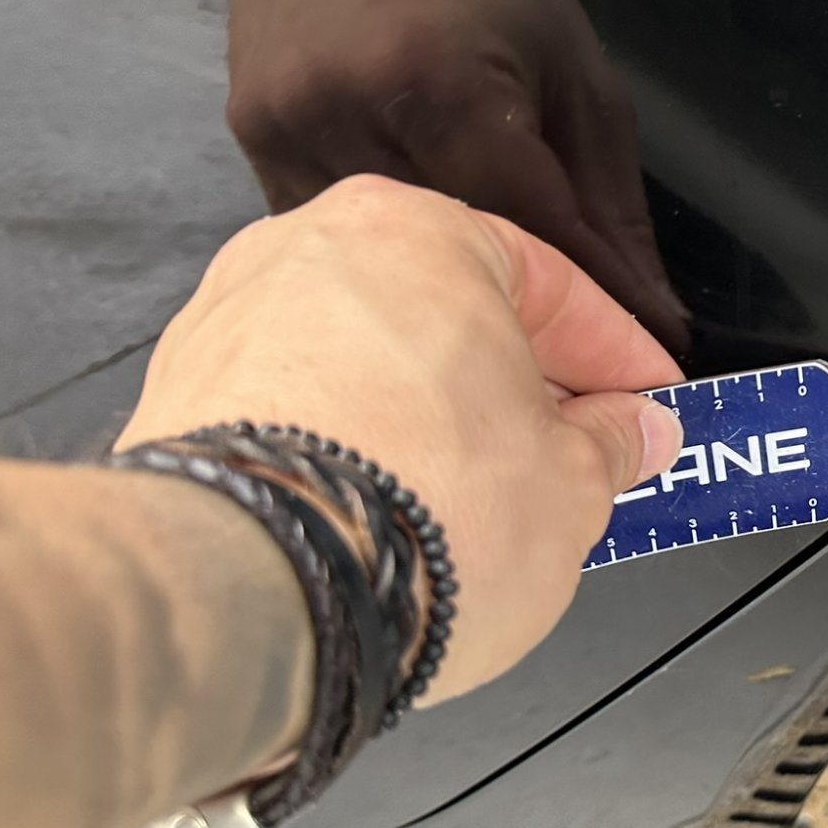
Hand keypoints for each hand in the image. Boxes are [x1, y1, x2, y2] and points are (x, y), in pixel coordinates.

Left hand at [119, 175, 684, 700]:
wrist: (263, 594)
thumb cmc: (410, 514)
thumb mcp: (572, 486)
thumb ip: (611, 446)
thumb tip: (631, 435)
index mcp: (419, 233)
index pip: (552, 286)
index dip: (617, 358)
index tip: (645, 403)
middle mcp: (311, 253)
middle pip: (451, 318)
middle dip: (520, 390)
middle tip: (579, 456)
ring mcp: (232, 324)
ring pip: (371, 364)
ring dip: (435, 423)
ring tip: (485, 503)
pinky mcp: (181, 403)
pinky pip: (302, 413)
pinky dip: (355, 454)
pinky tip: (397, 518)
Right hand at [224, 0, 691, 354]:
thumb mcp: (575, 68)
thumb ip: (609, 199)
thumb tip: (650, 310)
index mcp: (444, 82)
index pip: (532, 229)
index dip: (594, 299)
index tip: (647, 359)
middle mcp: (353, 108)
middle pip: (453, 253)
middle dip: (523, 306)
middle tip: (581, 359)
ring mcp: (289, 125)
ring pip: (384, 254)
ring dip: (441, 283)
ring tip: (494, 313)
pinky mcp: (249, 135)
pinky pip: (327, 228)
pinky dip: (377, 252)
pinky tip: (411, 258)